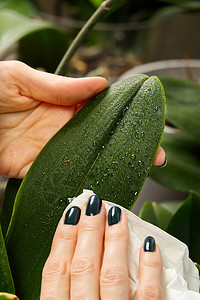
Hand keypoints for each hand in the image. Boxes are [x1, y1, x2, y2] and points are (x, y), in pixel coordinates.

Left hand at [0, 61, 165, 177]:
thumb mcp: (21, 77)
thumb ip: (59, 84)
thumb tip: (100, 83)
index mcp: (62, 103)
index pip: (100, 111)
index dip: (124, 118)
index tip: (147, 125)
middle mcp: (61, 128)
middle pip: (101, 139)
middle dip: (128, 147)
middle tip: (154, 155)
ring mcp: (50, 150)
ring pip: (87, 159)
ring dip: (111, 166)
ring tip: (136, 172)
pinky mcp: (35, 169)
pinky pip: (62, 177)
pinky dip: (82, 182)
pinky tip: (103, 186)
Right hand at [40, 195, 162, 299]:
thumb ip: (57, 292)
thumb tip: (60, 257)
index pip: (56, 271)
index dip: (63, 238)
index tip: (71, 212)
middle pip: (84, 266)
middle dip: (88, 230)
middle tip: (94, 204)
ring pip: (113, 276)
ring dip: (115, 240)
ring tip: (116, 214)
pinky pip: (148, 295)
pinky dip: (149, 268)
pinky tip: (148, 244)